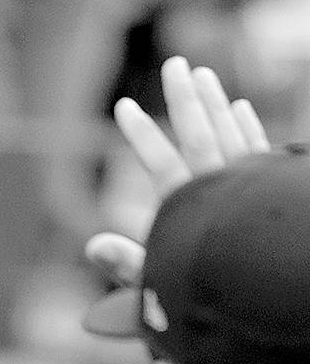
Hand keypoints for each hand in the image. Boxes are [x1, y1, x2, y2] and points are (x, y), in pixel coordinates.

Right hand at [83, 57, 269, 321]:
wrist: (270, 295)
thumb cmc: (209, 299)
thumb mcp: (157, 291)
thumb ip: (128, 265)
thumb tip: (92, 245)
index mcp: (189, 210)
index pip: (161, 162)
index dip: (141, 134)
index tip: (123, 107)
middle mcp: (222, 190)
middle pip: (202, 134)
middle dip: (186, 98)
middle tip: (175, 64)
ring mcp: (249, 186)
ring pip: (233, 134)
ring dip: (217, 102)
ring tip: (203, 74)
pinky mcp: (269, 190)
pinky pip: (259, 150)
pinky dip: (249, 128)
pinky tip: (240, 109)